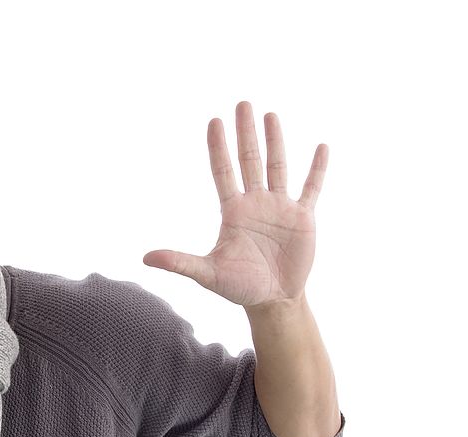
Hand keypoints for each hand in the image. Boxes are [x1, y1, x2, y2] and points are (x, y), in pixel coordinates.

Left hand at [143, 101, 327, 310]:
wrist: (272, 300)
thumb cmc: (239, 287)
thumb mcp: (208, 274)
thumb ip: (180, 262)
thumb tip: (146, 258)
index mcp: (232, 211)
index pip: (222, 172)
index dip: (218, 148)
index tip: (214, 121)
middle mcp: (255, 203)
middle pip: (249, 160)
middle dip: (245, 133)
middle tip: (242, 103)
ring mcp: (280, 208)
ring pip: (278, 166)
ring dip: (275, 141)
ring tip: (270, 114)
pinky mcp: (303, 217)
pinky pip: (311, 188)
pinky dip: (317, 169)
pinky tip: (321, 147)